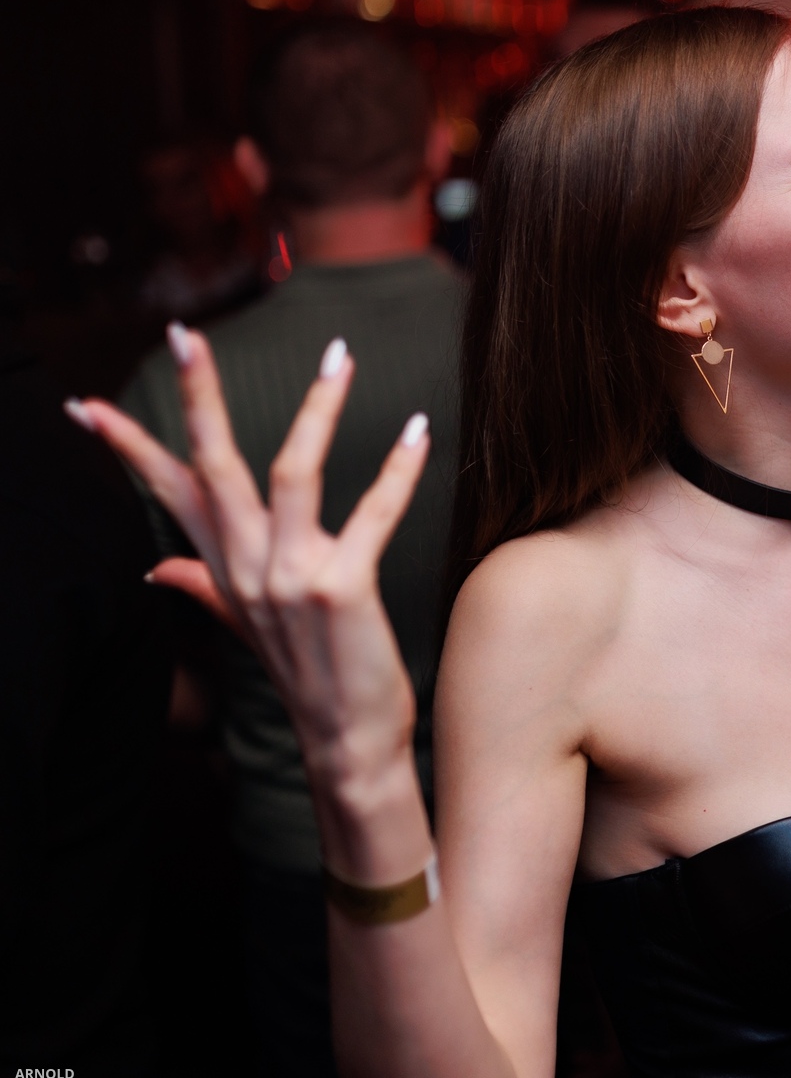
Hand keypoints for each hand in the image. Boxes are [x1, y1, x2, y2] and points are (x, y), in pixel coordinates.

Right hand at [70, 329, 428, 785]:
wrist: (347, 743)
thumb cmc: (309, 675)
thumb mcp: (248, 626)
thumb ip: (204, 586)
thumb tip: (159, 565)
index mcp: (225, 569)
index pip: (167, 494)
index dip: (127, 447)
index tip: (82, 403)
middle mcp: (247, 568)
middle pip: (213, 467)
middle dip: (197, 398)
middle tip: (184, 335)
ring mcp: (289, 578)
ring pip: (288, 473)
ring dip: (316, 410)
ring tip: (339, 355)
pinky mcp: (340, 589)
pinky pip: (370, 515)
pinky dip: (398, 471)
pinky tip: (421, 432)